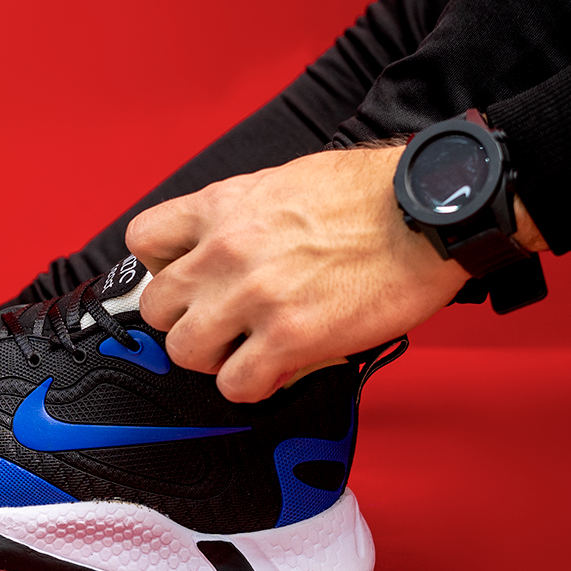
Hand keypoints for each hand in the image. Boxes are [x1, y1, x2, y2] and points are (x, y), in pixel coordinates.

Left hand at [126, 145, 468, 402]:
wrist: (427, 210)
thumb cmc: (368, 194)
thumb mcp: (282, 184)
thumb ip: (238, 217)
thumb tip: (220, 247)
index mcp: (221, 207)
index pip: (143, 241)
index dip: (160, 268)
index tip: (186, 280)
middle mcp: (225, 251)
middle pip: (157, 308)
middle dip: (186, 321)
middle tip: (220, 324)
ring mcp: (253, 296)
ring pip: (187, 352)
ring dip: (215, 358)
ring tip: (247, 350)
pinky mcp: (289, 337)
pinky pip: (236, 385)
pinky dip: (252, 386)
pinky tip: (276, 370)